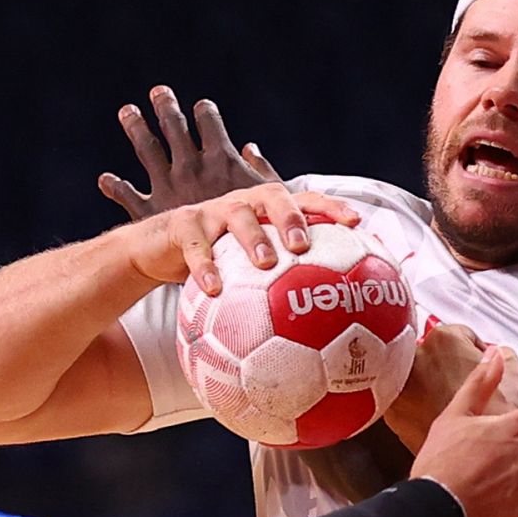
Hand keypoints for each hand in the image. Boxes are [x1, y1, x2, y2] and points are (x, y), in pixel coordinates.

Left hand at [98, 85, 284, 220]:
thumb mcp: (271, 197)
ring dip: (136, 127)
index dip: (205, 112)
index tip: (201, 106)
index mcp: (220, 159)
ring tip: (128, 111)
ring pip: (146, 148)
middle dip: (165, 106)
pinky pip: (127, 194)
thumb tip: (249, 148)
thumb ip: (262, 170)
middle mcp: (190, 166)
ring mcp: (167, 185)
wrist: (231, 262)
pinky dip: (115, 187)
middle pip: (173, 126)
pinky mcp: (150, 210)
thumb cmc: (258, 230)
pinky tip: (106, 180)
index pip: (209, 122)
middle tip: (159, 92)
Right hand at [122, 183, 359, 294]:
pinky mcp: (183, 224)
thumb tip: (331, 320)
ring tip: (266, 264)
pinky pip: (195, 245)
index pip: (306, 200)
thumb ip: (286, 283)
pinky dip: (205, 266)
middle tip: (303, 246)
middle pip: (273, 196)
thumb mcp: (251, 271)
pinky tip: (214, 289)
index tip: (358, 223)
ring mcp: (213, 211)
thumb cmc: (219, 263)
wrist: (159, 252)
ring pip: (236, 214)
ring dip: (254, 238)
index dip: (332, 207)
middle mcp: (245, 203)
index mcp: (268, 211)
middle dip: (292, 216)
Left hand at [385, 325, 517, 451]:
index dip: (481, 353)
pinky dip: (422, 408)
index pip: (466, 336)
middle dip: (455, 369)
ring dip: (437, 387)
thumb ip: (508, 359)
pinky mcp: (393, 413)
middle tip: (474, 389)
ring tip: (458, 406)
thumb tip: (500, 354)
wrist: (461, 472)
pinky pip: (411, 403)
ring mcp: (400, 383)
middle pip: (440, 356)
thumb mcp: (516, 382)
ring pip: (423, 379)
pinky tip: (442, 420)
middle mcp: (415, 356)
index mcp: (445, 339)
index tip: (487, 368)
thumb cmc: (489, 426)